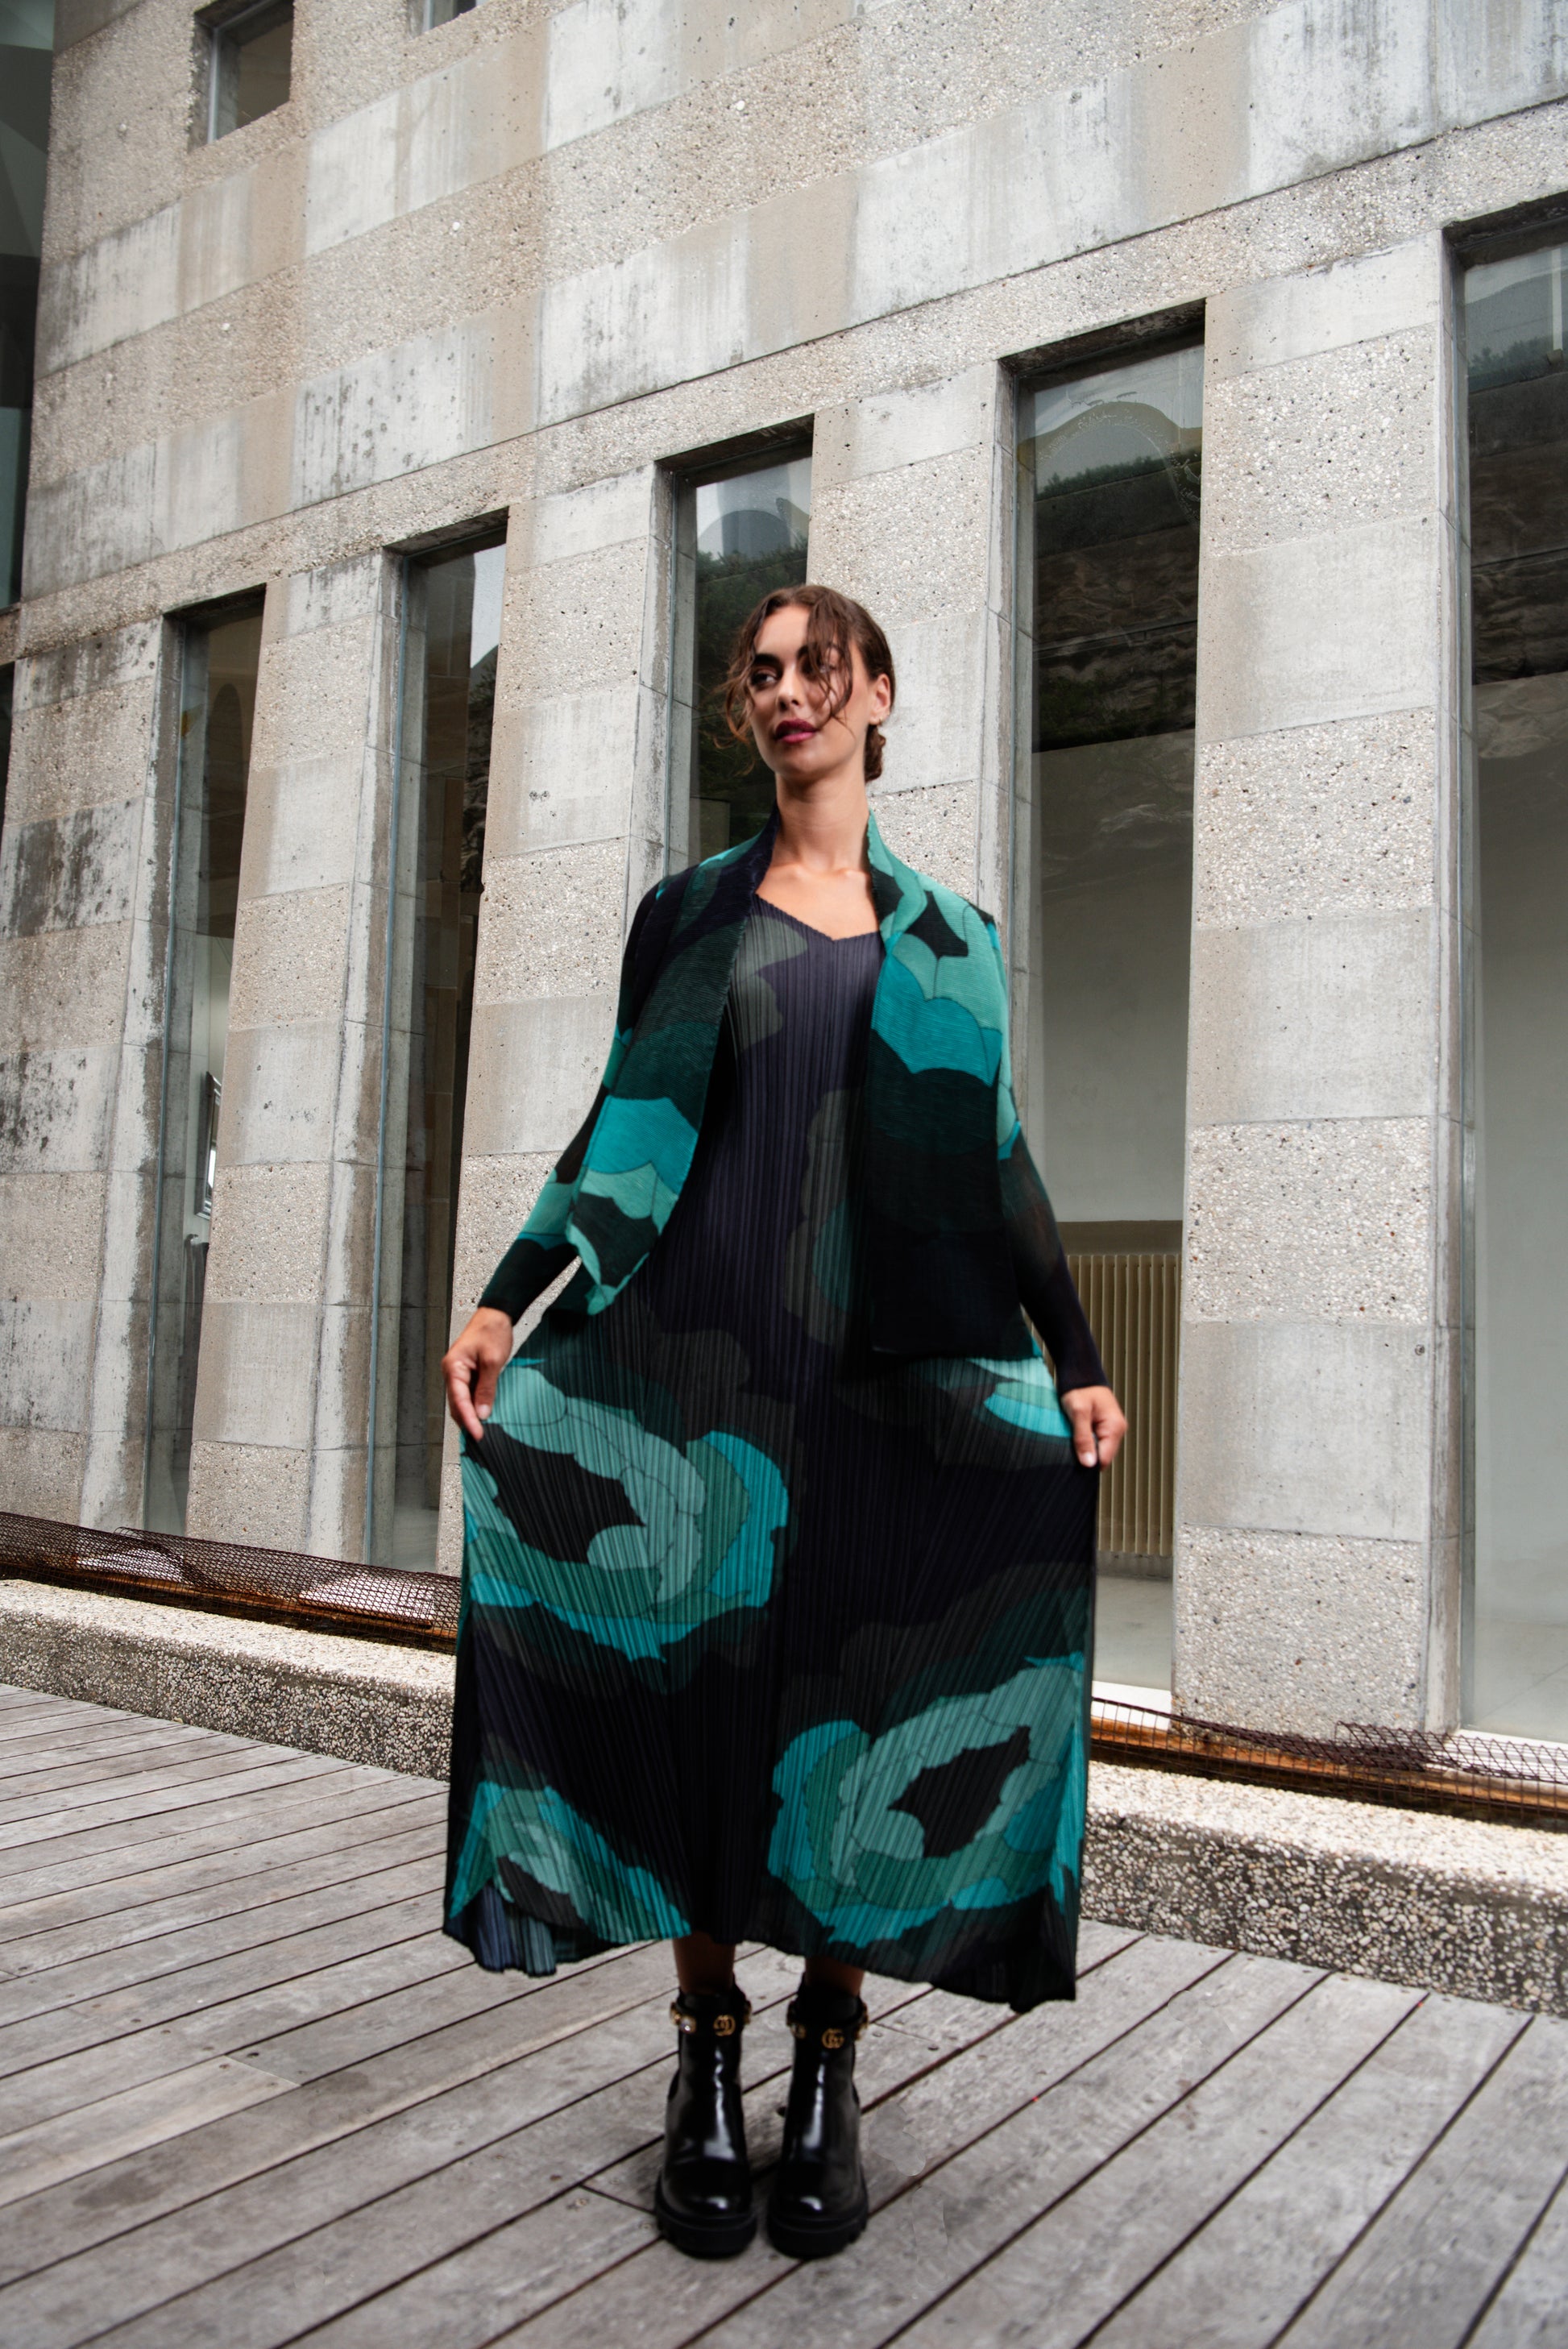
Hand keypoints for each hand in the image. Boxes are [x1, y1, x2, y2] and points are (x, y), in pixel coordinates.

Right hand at [442, 1307, 514, 1442]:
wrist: (496, 1314)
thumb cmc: (492, 1331)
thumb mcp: (493, 1361)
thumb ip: (486, 1388)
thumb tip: (482, 1413)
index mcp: (453, 1367)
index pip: (458, 1400)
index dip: (468, 1420)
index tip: (478, 1434)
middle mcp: (452, 1372)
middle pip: (456, 1404)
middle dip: (468, 1421)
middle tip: (482, 1439)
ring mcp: (459, 1373)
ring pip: (462, 1401)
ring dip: (472, 1415)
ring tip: (484, 1431)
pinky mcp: (468, 1373)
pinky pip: (469, 1394)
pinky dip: (476, 1405)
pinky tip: (485, 1414)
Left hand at [1059, 1384, 1126, 1469]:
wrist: (1080, 1373)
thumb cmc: (1079, 1389)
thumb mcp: (1078, 1413)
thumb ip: (1083, 1439)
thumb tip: (1089, 1464)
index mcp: (1115, 1428)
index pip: (1104, 1459)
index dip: (1088, 1463)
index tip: (1071, 1460)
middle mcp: (1117, 1430)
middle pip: (1102, 1457)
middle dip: (1086, 1456)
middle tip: (1069, 1446)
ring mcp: (1112, 1429)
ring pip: (1098, 1450)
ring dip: (1084, 1448)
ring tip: (1071, 1438)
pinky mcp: (1104, 1427)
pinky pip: (1095, 1442)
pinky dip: (1084, 1442)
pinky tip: (1074, 1435)